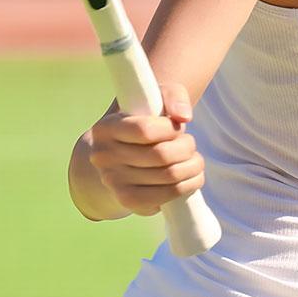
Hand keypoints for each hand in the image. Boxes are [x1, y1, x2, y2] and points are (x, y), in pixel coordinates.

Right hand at [85, 83, 205, 216]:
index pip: (144, 130)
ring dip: (193, 167)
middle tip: (190, 145)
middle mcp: (103, 156)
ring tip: (195, 160)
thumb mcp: (155, 99)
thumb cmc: (145, 121)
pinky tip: (190, 177)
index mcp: (105, 128)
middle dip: (187, 148)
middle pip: (161, 155)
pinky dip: (187, 186)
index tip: (176, 127)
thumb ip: (173, 96)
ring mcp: (113, 181)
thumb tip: (184, 115)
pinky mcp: (128, 200)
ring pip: (168, 176)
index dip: (171, 129)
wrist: (123, 154)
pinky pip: (165, 197)